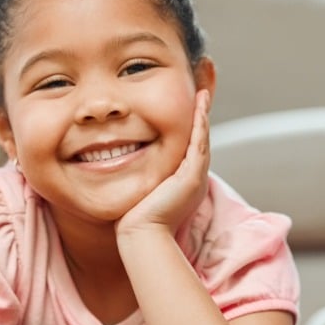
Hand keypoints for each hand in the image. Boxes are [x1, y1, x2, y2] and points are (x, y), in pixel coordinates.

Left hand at [117, 89, 211, 237]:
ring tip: (203, 92)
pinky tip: (199, 105)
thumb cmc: (136, 217)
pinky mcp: (193, 176)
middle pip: (200, 138)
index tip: (189, 104)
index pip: (190, 145)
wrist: (142, 233)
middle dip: (201, 114)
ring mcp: (196, 176)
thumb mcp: (142, 188)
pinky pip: (199, 142)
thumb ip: (141, 174)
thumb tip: (121, 161)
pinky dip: (200, 123)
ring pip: (202, 137)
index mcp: (185, 180)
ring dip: (204, 113)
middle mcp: (194, 176)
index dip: (191, 124)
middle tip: (202, 91)